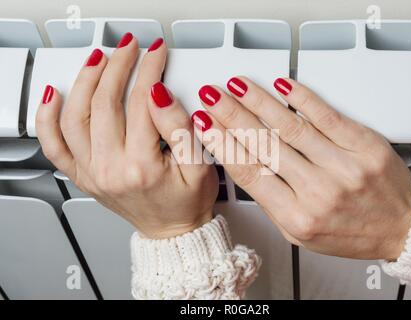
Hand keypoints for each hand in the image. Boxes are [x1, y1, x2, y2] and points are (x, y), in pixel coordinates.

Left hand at [36, 35, 217, 238]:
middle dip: (118, 66)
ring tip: (99, 61)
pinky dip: (47, 119)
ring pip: (76, 116)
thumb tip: (159, 95)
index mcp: (141, 166)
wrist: (172, 230)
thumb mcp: (200, 167)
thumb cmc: (186, 203)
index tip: (155, 53)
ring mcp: (92, 172)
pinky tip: (53, 97)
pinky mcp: (84, 175)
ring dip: (86, 81)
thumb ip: (179, 128)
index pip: (141, 102)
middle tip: (129, 49)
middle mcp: (110, 169)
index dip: (150, 69)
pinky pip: (54, 146)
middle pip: (105, 102)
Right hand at [193, 77, 410, 260]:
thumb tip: (245, 164)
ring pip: (290, 127)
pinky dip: (302, 98)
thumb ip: (273, 203)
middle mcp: (319, 192)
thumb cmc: (352, 232)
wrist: (400, 228)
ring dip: (258, 102)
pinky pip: (327, 116)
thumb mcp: (300, 234)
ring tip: (238, 87)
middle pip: (264, 145)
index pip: (249, 172)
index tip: (206, 124)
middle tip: (213, 97)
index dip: (222, 143)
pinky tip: (282, 85)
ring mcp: (343, 166)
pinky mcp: (363, 146)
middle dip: (232, 115)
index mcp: (297, 217)